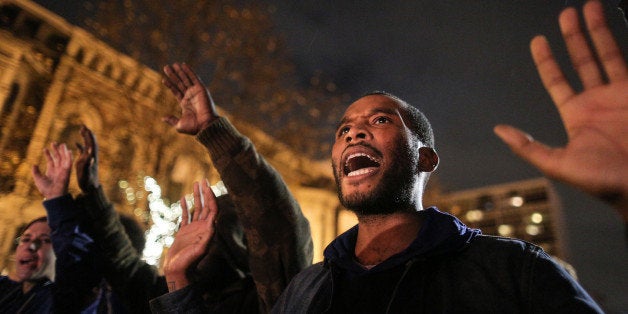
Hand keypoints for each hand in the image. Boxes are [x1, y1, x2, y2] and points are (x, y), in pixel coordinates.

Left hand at [32, 143, 72, 199]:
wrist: (53, 195)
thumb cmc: (45, 189)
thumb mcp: (38, 179)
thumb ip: (35, 171)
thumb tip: (34, 164)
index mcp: (51, 171)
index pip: (51, 161)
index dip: (48, 155)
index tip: (45, 149)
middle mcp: (58, 169)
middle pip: (58, 158)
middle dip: (56, 150)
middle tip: (54, 143)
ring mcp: (63, 170)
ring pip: (63, 158)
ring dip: (63, 151)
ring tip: (62, 144)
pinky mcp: (67, 171)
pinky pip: (69, 162)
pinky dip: (69, 157)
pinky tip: (68, 151)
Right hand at [75, 125, 99, 190]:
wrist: (90, 188)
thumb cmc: (88, 181)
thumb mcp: (87, 173)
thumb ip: (88, 165)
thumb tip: (91, 157)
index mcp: (91, 158)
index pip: (91, 144)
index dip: (89, 136)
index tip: (86, 128)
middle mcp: (91, 157)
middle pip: (90, 142)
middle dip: (88, 134)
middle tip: (84, 126)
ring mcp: (88, 159)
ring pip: (87, 145)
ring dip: (85, 137)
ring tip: (81, 130)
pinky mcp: (84, 162)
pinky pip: (82, 151)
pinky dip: (80, 146)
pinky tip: (76, 143)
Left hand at [162, 63, 218, 134]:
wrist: (205, 125)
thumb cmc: (194, 127)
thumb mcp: (179, 125)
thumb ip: (172, 120)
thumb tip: (163, 118)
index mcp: (185, 104)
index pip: (176, 91)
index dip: (170, 85)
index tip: (163, 79)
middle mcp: (190, 96)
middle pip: (180, 83)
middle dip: (173, 75)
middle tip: (166, 67)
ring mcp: (195, 92)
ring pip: (185, 79)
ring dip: (179, 71)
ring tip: (172, 64)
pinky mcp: (201, 89)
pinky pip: (194, 78)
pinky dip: (189, 71)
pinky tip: (183, 65)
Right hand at [163, 179, 217, 291]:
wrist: (178, 270)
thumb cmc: (190, 262)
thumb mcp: (200, 249)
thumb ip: (206, 237)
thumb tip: (213, 224)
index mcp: (209, 229)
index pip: (213, 209)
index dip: (211, 197)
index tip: (207, 186)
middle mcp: (203, 227)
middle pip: (206, 205)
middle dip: (205, 192)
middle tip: (203, 179)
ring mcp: (193, 228)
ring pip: (197, 208)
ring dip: (197, 196)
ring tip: (196, 183)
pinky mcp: (184, 231)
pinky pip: (186, 215)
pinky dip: (186, 206)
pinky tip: (184, 198)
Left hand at [494, 1, 627, 218]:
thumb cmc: (602, 181)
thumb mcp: (558, 164)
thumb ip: (528, 147)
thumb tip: (499, 130)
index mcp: (577, 114)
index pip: (557, 80)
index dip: (547, 60)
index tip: (538, 40)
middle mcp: (598, 100)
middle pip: (583, 61)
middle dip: (574, 37)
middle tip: (567, 14)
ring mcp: (621, 95)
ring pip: (608, 55)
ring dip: (599, 31)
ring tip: (590, 7)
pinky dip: (623, 44)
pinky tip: (619, 23)